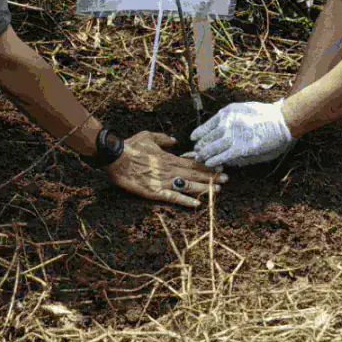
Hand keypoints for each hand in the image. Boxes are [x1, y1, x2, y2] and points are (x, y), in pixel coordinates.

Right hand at [106, 131, 224, 208]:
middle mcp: (169, 170)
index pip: (193, 163)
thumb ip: (164, 138)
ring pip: (188, 186)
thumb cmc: (130, 146)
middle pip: (194, 174)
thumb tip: (175, 140)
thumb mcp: (148, 136)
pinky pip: (172, 197)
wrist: (115, 157)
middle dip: (211, 177)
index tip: (220, 167)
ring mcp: (163, 182)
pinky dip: (185, 201)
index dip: (207, 166)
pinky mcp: (154, 192)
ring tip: (217, 191)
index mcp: (169, 158)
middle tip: (226, 180)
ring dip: (204, 189)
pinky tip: (196, 205)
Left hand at [190, 101, 293, 167]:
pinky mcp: (241, 148)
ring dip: (204, 154)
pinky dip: (214, 160)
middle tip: (196, 152)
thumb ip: (230, 119)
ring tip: (200, 158)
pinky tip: (209, 164)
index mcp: (227, 112)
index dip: (198, 134)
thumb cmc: (266, 115)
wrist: (283, 119)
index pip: (206, 126)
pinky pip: (222, 156)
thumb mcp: (243, 110)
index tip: (194, 139)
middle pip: (206, 138)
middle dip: (200, 146)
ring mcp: (233, 136)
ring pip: (211, 148)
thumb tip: (218, 130)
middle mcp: (227, 123)